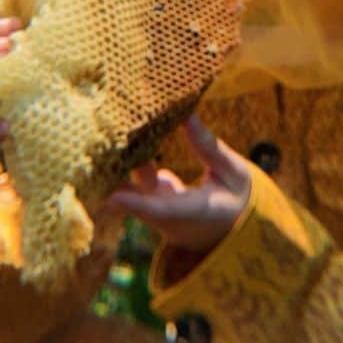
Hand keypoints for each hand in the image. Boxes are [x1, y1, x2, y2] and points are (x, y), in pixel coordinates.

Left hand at [97, 117, 251, 253]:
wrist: (238, 228)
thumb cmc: (239, 197)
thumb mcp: (234, 172)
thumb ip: (209, 147)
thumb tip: (187, 115)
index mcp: (198, 213)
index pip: (164, 212)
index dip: (137, 205)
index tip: (112, 197)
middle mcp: (173, 221)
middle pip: (138, 200)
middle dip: (117, 175)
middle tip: (102, 141)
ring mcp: (160, 217)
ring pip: (133, 192)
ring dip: (125, 163)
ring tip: (114, 127)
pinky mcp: (153, 208)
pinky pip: (135, 188)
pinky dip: (132, 164)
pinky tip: (127, 136)